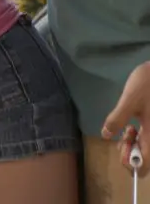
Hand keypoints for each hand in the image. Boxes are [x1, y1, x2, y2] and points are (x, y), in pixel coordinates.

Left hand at [102, 61, 149, 175]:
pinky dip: (139, 137)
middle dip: (130, 150)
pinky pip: (147, 140)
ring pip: (145, 149)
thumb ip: (117, 118)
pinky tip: (133, 124)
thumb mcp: (129, 100)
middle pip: (144, 160)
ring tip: (128, 127)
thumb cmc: (147, 85)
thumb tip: (106, 135)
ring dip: (134, 144)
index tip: (122, 144)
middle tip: (124, 133)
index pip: (143, 166)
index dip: (130, 162)